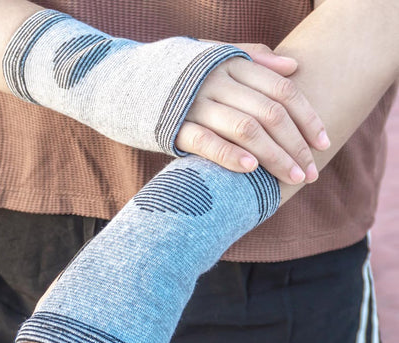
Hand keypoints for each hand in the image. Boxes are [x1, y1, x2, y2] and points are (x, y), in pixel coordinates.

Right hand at [178, 43, 330, 183]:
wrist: (125, 81)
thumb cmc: (180, 76)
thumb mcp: (215, 57)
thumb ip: (253, 58)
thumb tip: (293, 67)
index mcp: (232, 65)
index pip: (283, 91)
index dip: (308, 119)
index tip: (324, 144)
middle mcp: (218, 81)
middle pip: (271, 114)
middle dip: (296, 146)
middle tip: (311, 173)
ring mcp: (195, 103)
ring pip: (247, 129)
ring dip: (274, 156)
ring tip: (292, 179)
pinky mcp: (174, 126)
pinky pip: (207, 141)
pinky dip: (231, 155)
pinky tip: (251, 170)